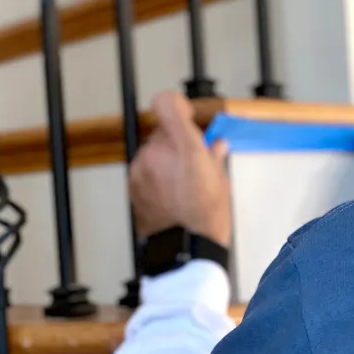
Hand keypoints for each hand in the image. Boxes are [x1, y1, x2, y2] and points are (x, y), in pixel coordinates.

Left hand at [129, 92, 232, 246]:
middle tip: (191, 161)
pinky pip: (144, 170)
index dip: (176, 105)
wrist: (184, 250)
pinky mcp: (132, 184)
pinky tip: (169, 194)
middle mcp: (158, 153)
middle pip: (162, 130)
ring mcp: (141, 169)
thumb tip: (215, 146)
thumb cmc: (205, 220)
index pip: (166, 104)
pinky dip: (154, 176)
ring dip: (164, 160)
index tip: (185, 115)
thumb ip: (214, 156)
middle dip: (175, 141)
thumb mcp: (220, 182)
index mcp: (184, 147)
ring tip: (180, 183)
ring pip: (152, 152)